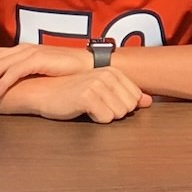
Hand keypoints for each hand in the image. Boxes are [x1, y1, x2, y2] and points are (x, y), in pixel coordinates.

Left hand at [0, 42, 89, 101]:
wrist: (88, 64)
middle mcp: (22, 49)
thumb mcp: (38, 70)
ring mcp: (30, 53)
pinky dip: (4, 84)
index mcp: (20, 50)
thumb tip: (6, 82)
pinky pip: (17, 73)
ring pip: (0, 66)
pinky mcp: (40, 60)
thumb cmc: (64, 70)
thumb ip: (22, 72)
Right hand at [34, 68, 149, 123]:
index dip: (120, 106)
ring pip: (118, 114)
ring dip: (103, 116)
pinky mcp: (87, 96)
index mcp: (113, 71)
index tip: (103, 102)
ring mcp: (97, 84)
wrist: (42, 92)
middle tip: (94, 106)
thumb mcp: (101, 91)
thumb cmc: (70, 93)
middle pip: (129, 108)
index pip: (135, 98)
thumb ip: (126, 94)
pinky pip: (105, 118)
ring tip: (88, 107)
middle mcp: (107, 74)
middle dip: (113, 112)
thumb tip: (149, 101)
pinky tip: (82, 110)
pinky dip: (95, 119)